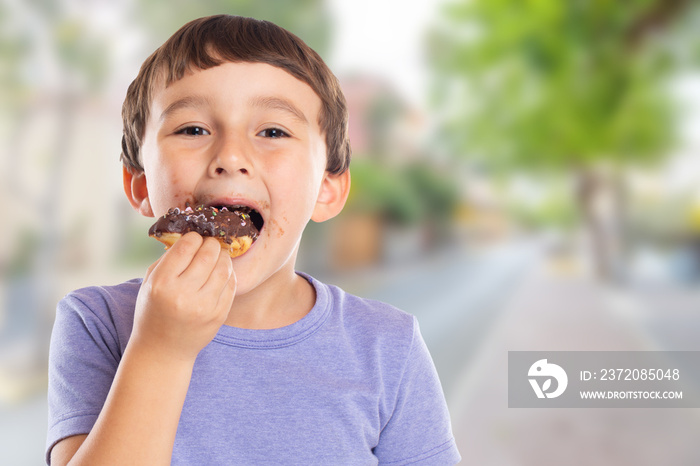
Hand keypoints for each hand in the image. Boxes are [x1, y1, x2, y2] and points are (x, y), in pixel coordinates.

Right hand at [131, 232, 236, 361]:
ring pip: (224, 268)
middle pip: (208, 254)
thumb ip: (168, 258)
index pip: (186, 247)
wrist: (162, 350)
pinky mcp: (218, 315)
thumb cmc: (153, 310)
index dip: (194, 237)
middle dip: (211, 244)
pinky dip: (228, 274)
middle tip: (209, 244)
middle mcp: (183, 295)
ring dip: (223, 257)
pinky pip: (231, 285)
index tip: (194, 238)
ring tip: (217, 256)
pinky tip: (221, 273)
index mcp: (162, 284)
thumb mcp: (150, 282)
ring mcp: (203, 306)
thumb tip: (192, 236)